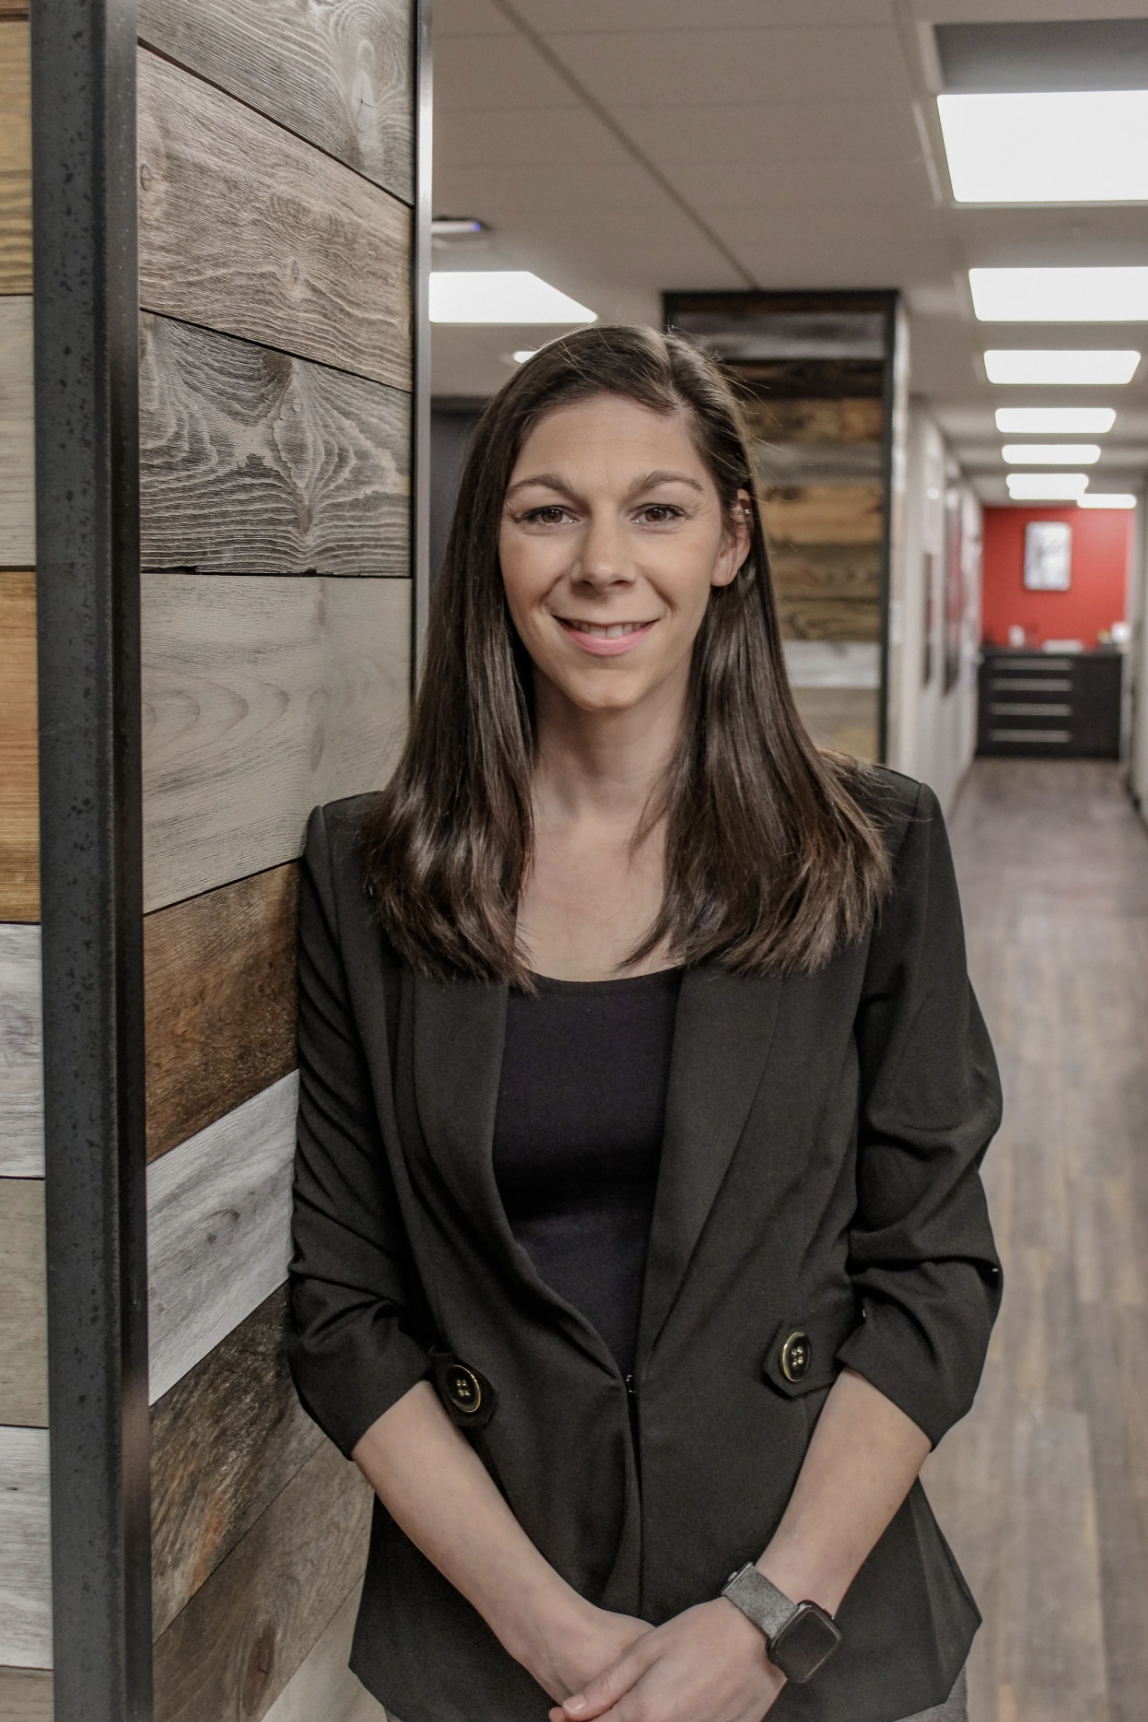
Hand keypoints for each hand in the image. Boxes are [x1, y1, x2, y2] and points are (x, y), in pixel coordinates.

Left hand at [548, 1598, 784, 1721]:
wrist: (758, 1636)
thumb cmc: (700, 1634)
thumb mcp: (645, 1650)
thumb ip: (605, 1687)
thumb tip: (567, 1712)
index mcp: (647, 1714)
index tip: (562, 1717)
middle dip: (612, 1721)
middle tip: (613, 1704)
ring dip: (645, 1721)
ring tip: (653, 1696)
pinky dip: (678, 1721)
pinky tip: (682, 1700)